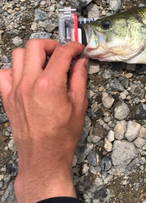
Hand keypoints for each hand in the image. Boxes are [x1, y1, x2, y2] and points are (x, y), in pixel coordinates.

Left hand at [0, 40, 87, 202]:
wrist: (43, 157)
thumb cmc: (62, 136)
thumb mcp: (79, 105)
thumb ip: (79, 78)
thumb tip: (80, 62)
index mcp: (50, 84)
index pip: (61, 53)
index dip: (72, 46)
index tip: (78, 49)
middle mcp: (29, 83)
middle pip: (35, 46)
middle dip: (50, 45)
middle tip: (61, 54)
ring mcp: (15, 90)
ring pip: (17, 55)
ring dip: (32, 54)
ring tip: (45, 63)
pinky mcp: (7, 98)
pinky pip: (4, 73)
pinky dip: (15, 69)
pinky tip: (27, 76)